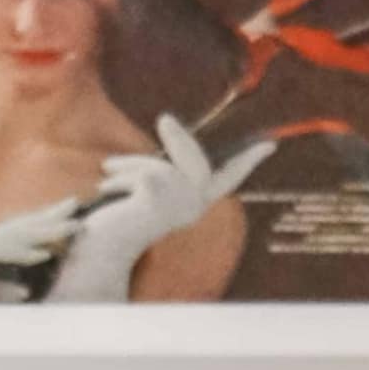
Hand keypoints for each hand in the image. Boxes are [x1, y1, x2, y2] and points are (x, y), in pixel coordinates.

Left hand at [43, 118, 267, 300]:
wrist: (97, 249)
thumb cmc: (117, 219)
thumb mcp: (146, 183)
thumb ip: (163, 166)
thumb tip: (167, 123)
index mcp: (194, 205)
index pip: (228, 179)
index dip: (248, 162)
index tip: (271, 144)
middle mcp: (192, 210)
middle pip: (196, 162)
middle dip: (180, 140)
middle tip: (165, 120)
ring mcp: (176, 206)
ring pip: (160, 165)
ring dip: (131, 165)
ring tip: (109, 171)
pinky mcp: (154, 196)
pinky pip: (142, 172)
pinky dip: (122, 175)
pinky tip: (107, 187)